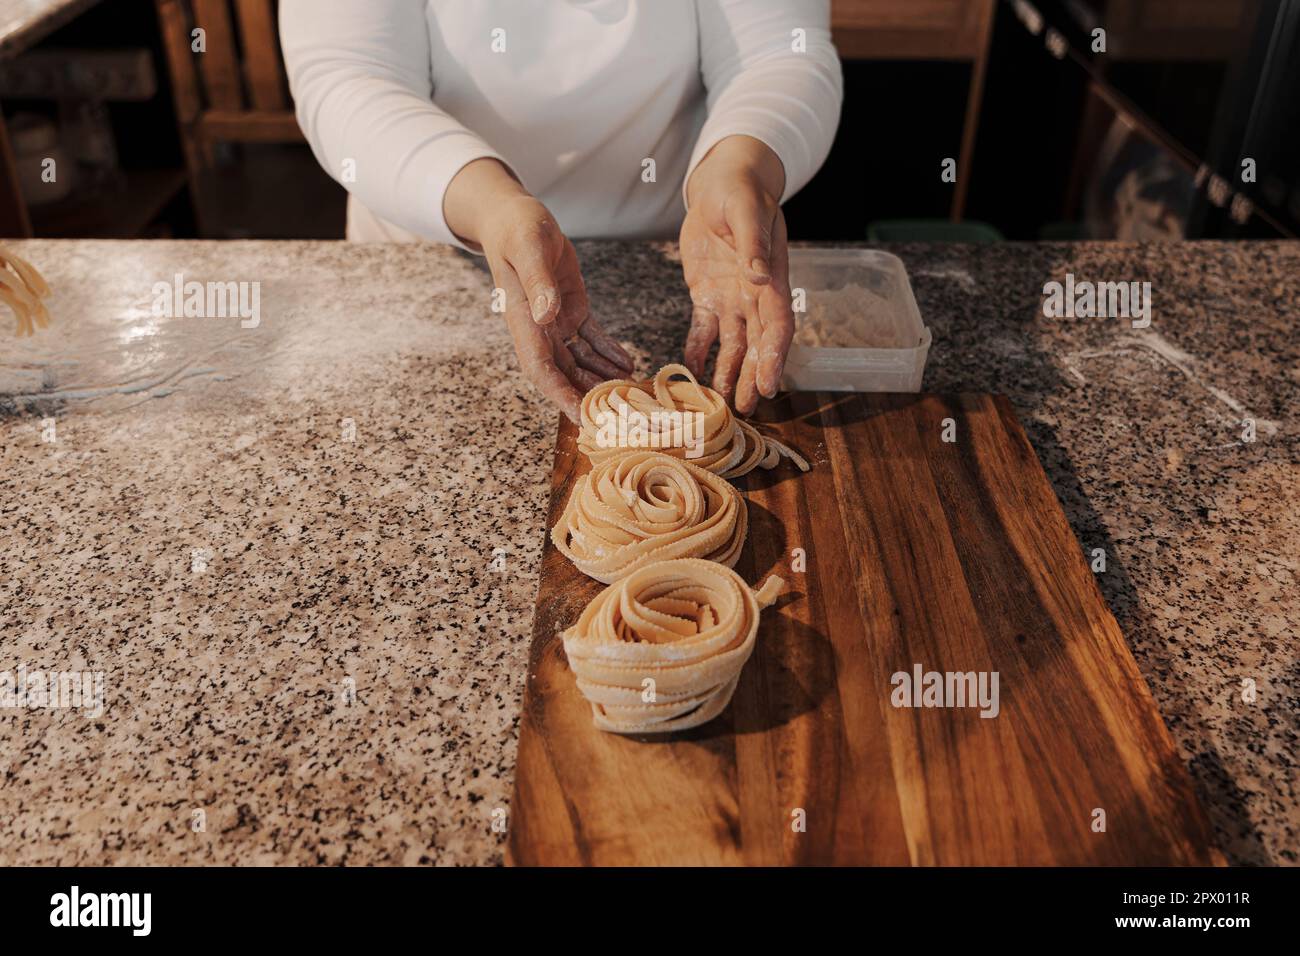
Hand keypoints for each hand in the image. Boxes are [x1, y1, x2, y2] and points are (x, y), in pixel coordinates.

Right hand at [445, 159, 632, 420]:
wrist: (515, 217)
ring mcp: (556, 321)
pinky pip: (592, 339)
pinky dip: (609, 353)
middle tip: (620, 414)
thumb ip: (538, 281)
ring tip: (632, 393)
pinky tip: (629, 364)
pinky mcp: (572, 309)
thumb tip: (547, 315)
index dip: (560, 395)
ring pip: (580, 362)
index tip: (582, 417)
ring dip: (603, 378)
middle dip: (589, 395)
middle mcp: (539, 329)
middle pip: (564, 374)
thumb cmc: (516, 229)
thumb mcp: (529, 248)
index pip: (541, 369)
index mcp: (524, 320)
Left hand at [680, 136, 792, 415]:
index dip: (774, 358)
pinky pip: (703, 331)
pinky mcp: (707, 296)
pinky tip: (690, 372)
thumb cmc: (740, 192)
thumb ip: (753, 245)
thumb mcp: (746, 212)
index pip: (778, 327)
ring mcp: (731, 299)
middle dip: (752, 377)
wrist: (721, 183)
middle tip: (745, 409)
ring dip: (727, 374)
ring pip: (732, 346)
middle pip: (756, 346)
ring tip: (720, 403)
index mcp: (772, 281)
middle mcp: (754, 297)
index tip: (769, 385)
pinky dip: (698, 352)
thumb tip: (761, 277)